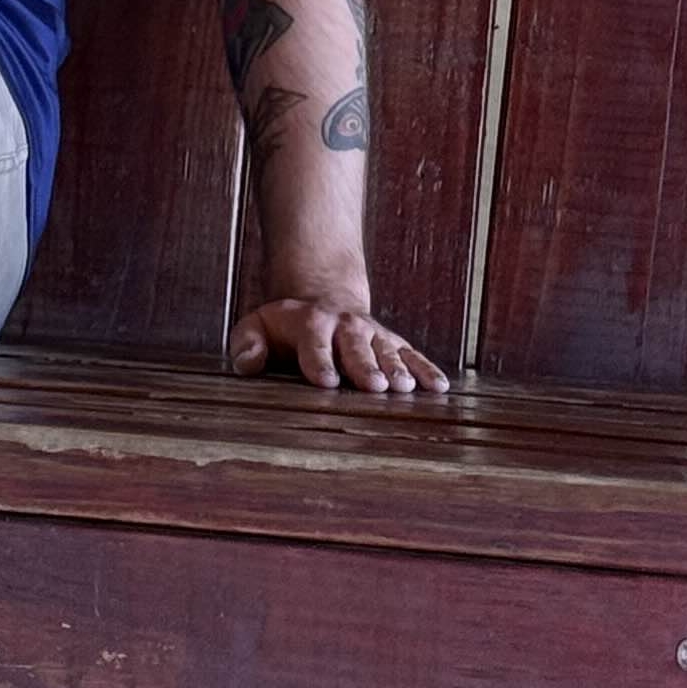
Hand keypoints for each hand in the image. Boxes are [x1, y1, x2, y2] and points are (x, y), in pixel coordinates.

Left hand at [228, 290, 447, 394]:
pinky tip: (439, 387)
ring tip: (405, 388)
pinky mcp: (393, 344)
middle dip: (365, 365)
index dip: (319, 361)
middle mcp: (346, 327)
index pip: (313, 343)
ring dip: (398, 368)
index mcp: (310, 324)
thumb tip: (247, 363)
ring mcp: (372, 335)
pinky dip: (425, 369)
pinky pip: (412, 355)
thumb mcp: (256, 326)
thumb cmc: (284, 328)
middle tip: (376, 386)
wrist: (323, 299)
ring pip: (387, 351)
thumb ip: (247, 343)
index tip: (326, 382)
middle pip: (356, 347)